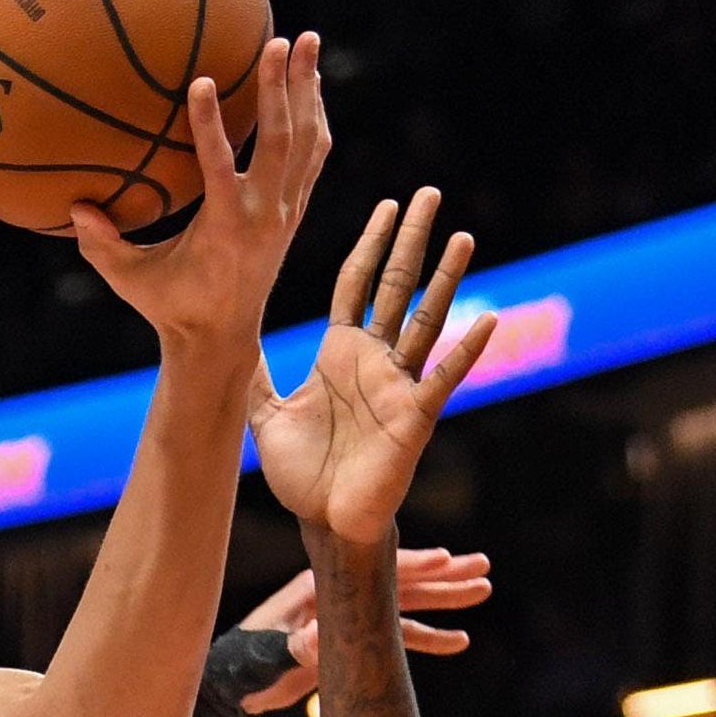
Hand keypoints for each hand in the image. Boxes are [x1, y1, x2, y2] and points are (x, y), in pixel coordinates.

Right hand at [72, 34, 330, 355]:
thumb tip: (74, 207)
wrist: (223, 338)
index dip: (212, 125)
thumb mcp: (131, 280)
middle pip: (281, 142)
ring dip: (306, 91)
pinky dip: (313, 118)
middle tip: (282, 39)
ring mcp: (286, 212)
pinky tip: (308, 85)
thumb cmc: (170, 306)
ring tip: (308, 42)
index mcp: (226, 229)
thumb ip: (103, 246)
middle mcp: (264, 216)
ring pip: (306, 142)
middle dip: (282, 88)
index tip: (203, 81)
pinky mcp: (294, 211)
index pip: (220, 169)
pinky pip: (312, 157)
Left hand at [233, 545, 493, 707]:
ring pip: (407, 603)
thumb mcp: (268, 657)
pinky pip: (399, 634)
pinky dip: (429, 636)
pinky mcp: (354, 637)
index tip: (447, 558)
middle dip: (443, 575)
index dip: (412, 566)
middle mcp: (342, 591)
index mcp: (322, 585)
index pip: (375, 569)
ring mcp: (350, 613)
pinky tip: (459, 640)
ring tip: (483, 591)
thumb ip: (293, 648)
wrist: (236, 681)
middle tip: (484, 568)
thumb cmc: (246, 665)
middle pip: (401, 579)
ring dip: (444, 601)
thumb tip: (316, 639)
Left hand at [251, 187, 495, 544]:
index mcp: (339, 354)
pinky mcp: (416, 415)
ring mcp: (399, 384)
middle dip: (412, 240)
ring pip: (426, 319)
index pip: (358, 283)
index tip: (388, 206)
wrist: (325, 521)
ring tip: (463, 236)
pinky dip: (467, 348)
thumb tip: (229, 338)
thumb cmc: (300, 475)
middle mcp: (374, 360)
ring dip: (446, 279)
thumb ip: (253, 375)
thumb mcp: (266, 415)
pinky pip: (444, 376)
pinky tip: (487, 318)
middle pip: (397, 285)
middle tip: (429, 194)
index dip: (371, 244)